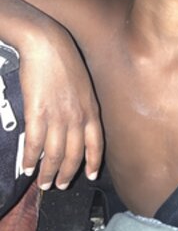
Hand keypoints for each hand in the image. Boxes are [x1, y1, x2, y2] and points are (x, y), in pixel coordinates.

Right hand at [19, 26, 102, 189]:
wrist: (47, 45)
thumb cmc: (65, 63)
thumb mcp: (84, 87)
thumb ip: (83, 108)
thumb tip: (77, 126)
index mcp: (91, 111)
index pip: (96, 145)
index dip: (93, 162)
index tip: (91, 175)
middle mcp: (77, 118)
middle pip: (74, 155)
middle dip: (66, 174)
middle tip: (59, 185)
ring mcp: (58, 117)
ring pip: (54, 155)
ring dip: (48, 173)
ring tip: (43, 183)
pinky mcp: (37, 114)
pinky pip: (35, 144)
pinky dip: (30, 159)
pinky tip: (27, 167)